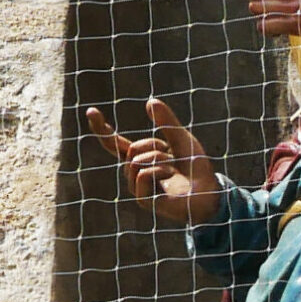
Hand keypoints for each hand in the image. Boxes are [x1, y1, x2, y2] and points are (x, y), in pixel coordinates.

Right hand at [85, 96, 221, 226]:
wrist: (210, 191)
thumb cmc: (197, 168)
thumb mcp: (181, 138)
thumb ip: (167, 122)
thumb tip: (150, 101)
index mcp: (142, 158)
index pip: (115, 144)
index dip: (102, 129)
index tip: (91, 111)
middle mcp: (136, 173)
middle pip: (131, 150)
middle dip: (153, 146)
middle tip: (171, 155)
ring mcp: (138, 188)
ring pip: (135, 162)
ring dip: (158, 159)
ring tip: (174, 168)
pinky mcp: (143, 200)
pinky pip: (142, 175)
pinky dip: (159, 170)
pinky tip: (171, 175)